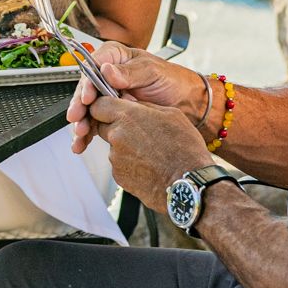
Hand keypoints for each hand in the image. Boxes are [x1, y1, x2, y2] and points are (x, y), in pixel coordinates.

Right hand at [66, 42, 206, 152]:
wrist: (188, 103)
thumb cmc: (173, 81)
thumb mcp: (152, 72)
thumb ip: (129, 73)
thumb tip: (107, 71)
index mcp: (115, 57)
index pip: (93, 67)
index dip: (87, 83)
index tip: (87, 98)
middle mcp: (108, 75)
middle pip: (86, 89)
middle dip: (80, 106)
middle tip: (78, 118)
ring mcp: (109, 95)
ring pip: (88, 108)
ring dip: (82, 122)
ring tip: (80, 135)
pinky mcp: (112, 112)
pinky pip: (96, 121)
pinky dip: (88, 133)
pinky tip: (82, 142)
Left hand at [83, 95, 213, 207]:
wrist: (189, 184)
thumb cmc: (185, 148)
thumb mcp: (171, 115)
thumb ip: (144, 106)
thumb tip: (129, 103)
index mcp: (127, 116)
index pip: (98, 105)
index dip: (105, 107)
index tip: (114, 110)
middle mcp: (116, 135)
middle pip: (103, 126)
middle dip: (116, 127)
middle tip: (138, 133)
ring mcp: (115, 157)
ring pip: (113, 146)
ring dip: (125, 147)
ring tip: (150, 153)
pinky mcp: (118, 176)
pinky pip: (119, 164)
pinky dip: (130, 164)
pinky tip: (149, 167)